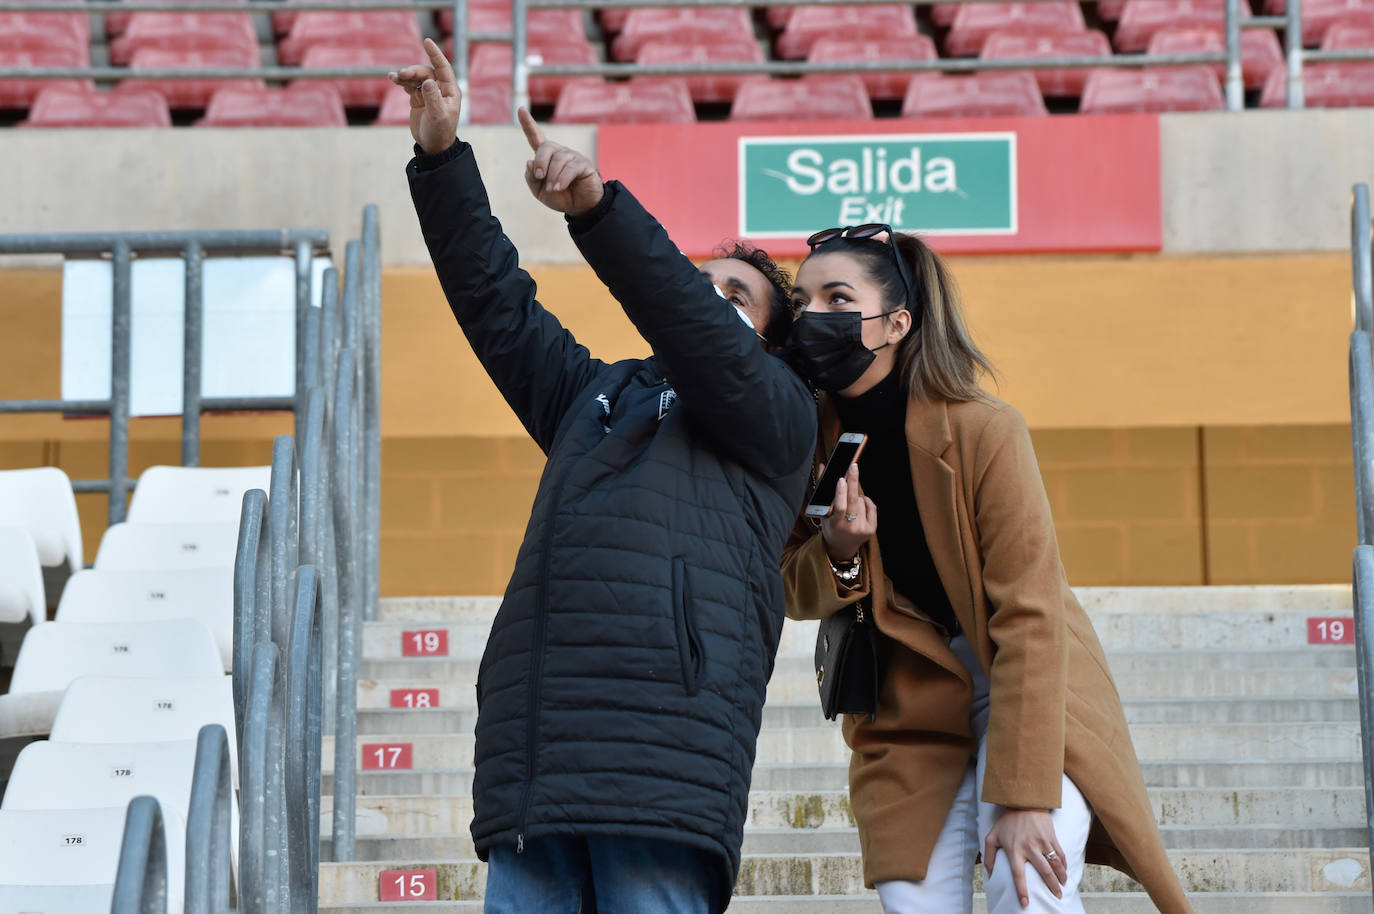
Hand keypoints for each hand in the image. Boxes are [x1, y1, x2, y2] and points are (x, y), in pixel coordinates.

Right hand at [388, 38, 460, 155]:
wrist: (433, 146)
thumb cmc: (439, 132)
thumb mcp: (437, 116)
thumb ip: (432, 98)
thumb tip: (428, 81)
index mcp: (450, 91)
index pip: (443, 67)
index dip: (435, 54)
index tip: (426, 41)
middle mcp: (440, 89)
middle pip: (426, 72)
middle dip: (413, 71)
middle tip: (402, 74)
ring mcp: (428, 93)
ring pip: (416, 78)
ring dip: (405, 75)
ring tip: (394, 77)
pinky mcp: (418, 99)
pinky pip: (409, 85)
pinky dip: (401, 82)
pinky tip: (392, 79)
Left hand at [518, 107, 604, 215]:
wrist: (580, 207)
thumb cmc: (560, 197)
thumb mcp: (539, 190)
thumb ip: (531, 178)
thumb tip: (530, 161)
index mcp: (547, 157)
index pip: (536, 137)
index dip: (528, 124)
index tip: (521, 110)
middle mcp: (560, 153)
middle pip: (546, 146)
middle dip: (540, 161)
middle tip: (539, 176)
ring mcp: (572, 157)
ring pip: (558, 159)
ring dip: (552, 176)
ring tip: (553, 189)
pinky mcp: (584, 164)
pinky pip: (571, 168)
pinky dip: (562, 179)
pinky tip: (559, 187)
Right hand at [820, 463, 874, 563]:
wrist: (841, 547)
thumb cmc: (830, 526)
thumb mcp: (822, 512)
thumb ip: (822, 490)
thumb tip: (823, 466)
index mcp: (835, 525)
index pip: (840, 508)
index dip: (841, 494)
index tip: (841, 480)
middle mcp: (850, 528)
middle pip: (853, 501)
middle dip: (853, 482)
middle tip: (853, 466)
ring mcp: (862, 529)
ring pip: (861, 501)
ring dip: (855, 496)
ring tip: (849, 503)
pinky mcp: (872, 529)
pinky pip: (871, 506)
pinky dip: (865, 501)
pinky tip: (859, 504)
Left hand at [983, 809, 1068, 907]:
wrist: (1023, 800)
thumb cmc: (1006, 820)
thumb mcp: (992, 836)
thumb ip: (990, 856)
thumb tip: (989, 874)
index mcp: (1014, 849)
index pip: (1018, 875)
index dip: (1022, 890)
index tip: (1025, 903)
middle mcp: (1029, 847)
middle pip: (1044, 872)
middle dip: (1052, 887)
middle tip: (1057, 896)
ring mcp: (1042, 842)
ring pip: (1056, 864)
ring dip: (1061, 877)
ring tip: (1062, 885)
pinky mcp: (1051, 836)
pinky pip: (1060, 853)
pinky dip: (1064, 864)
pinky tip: (1064, 870)